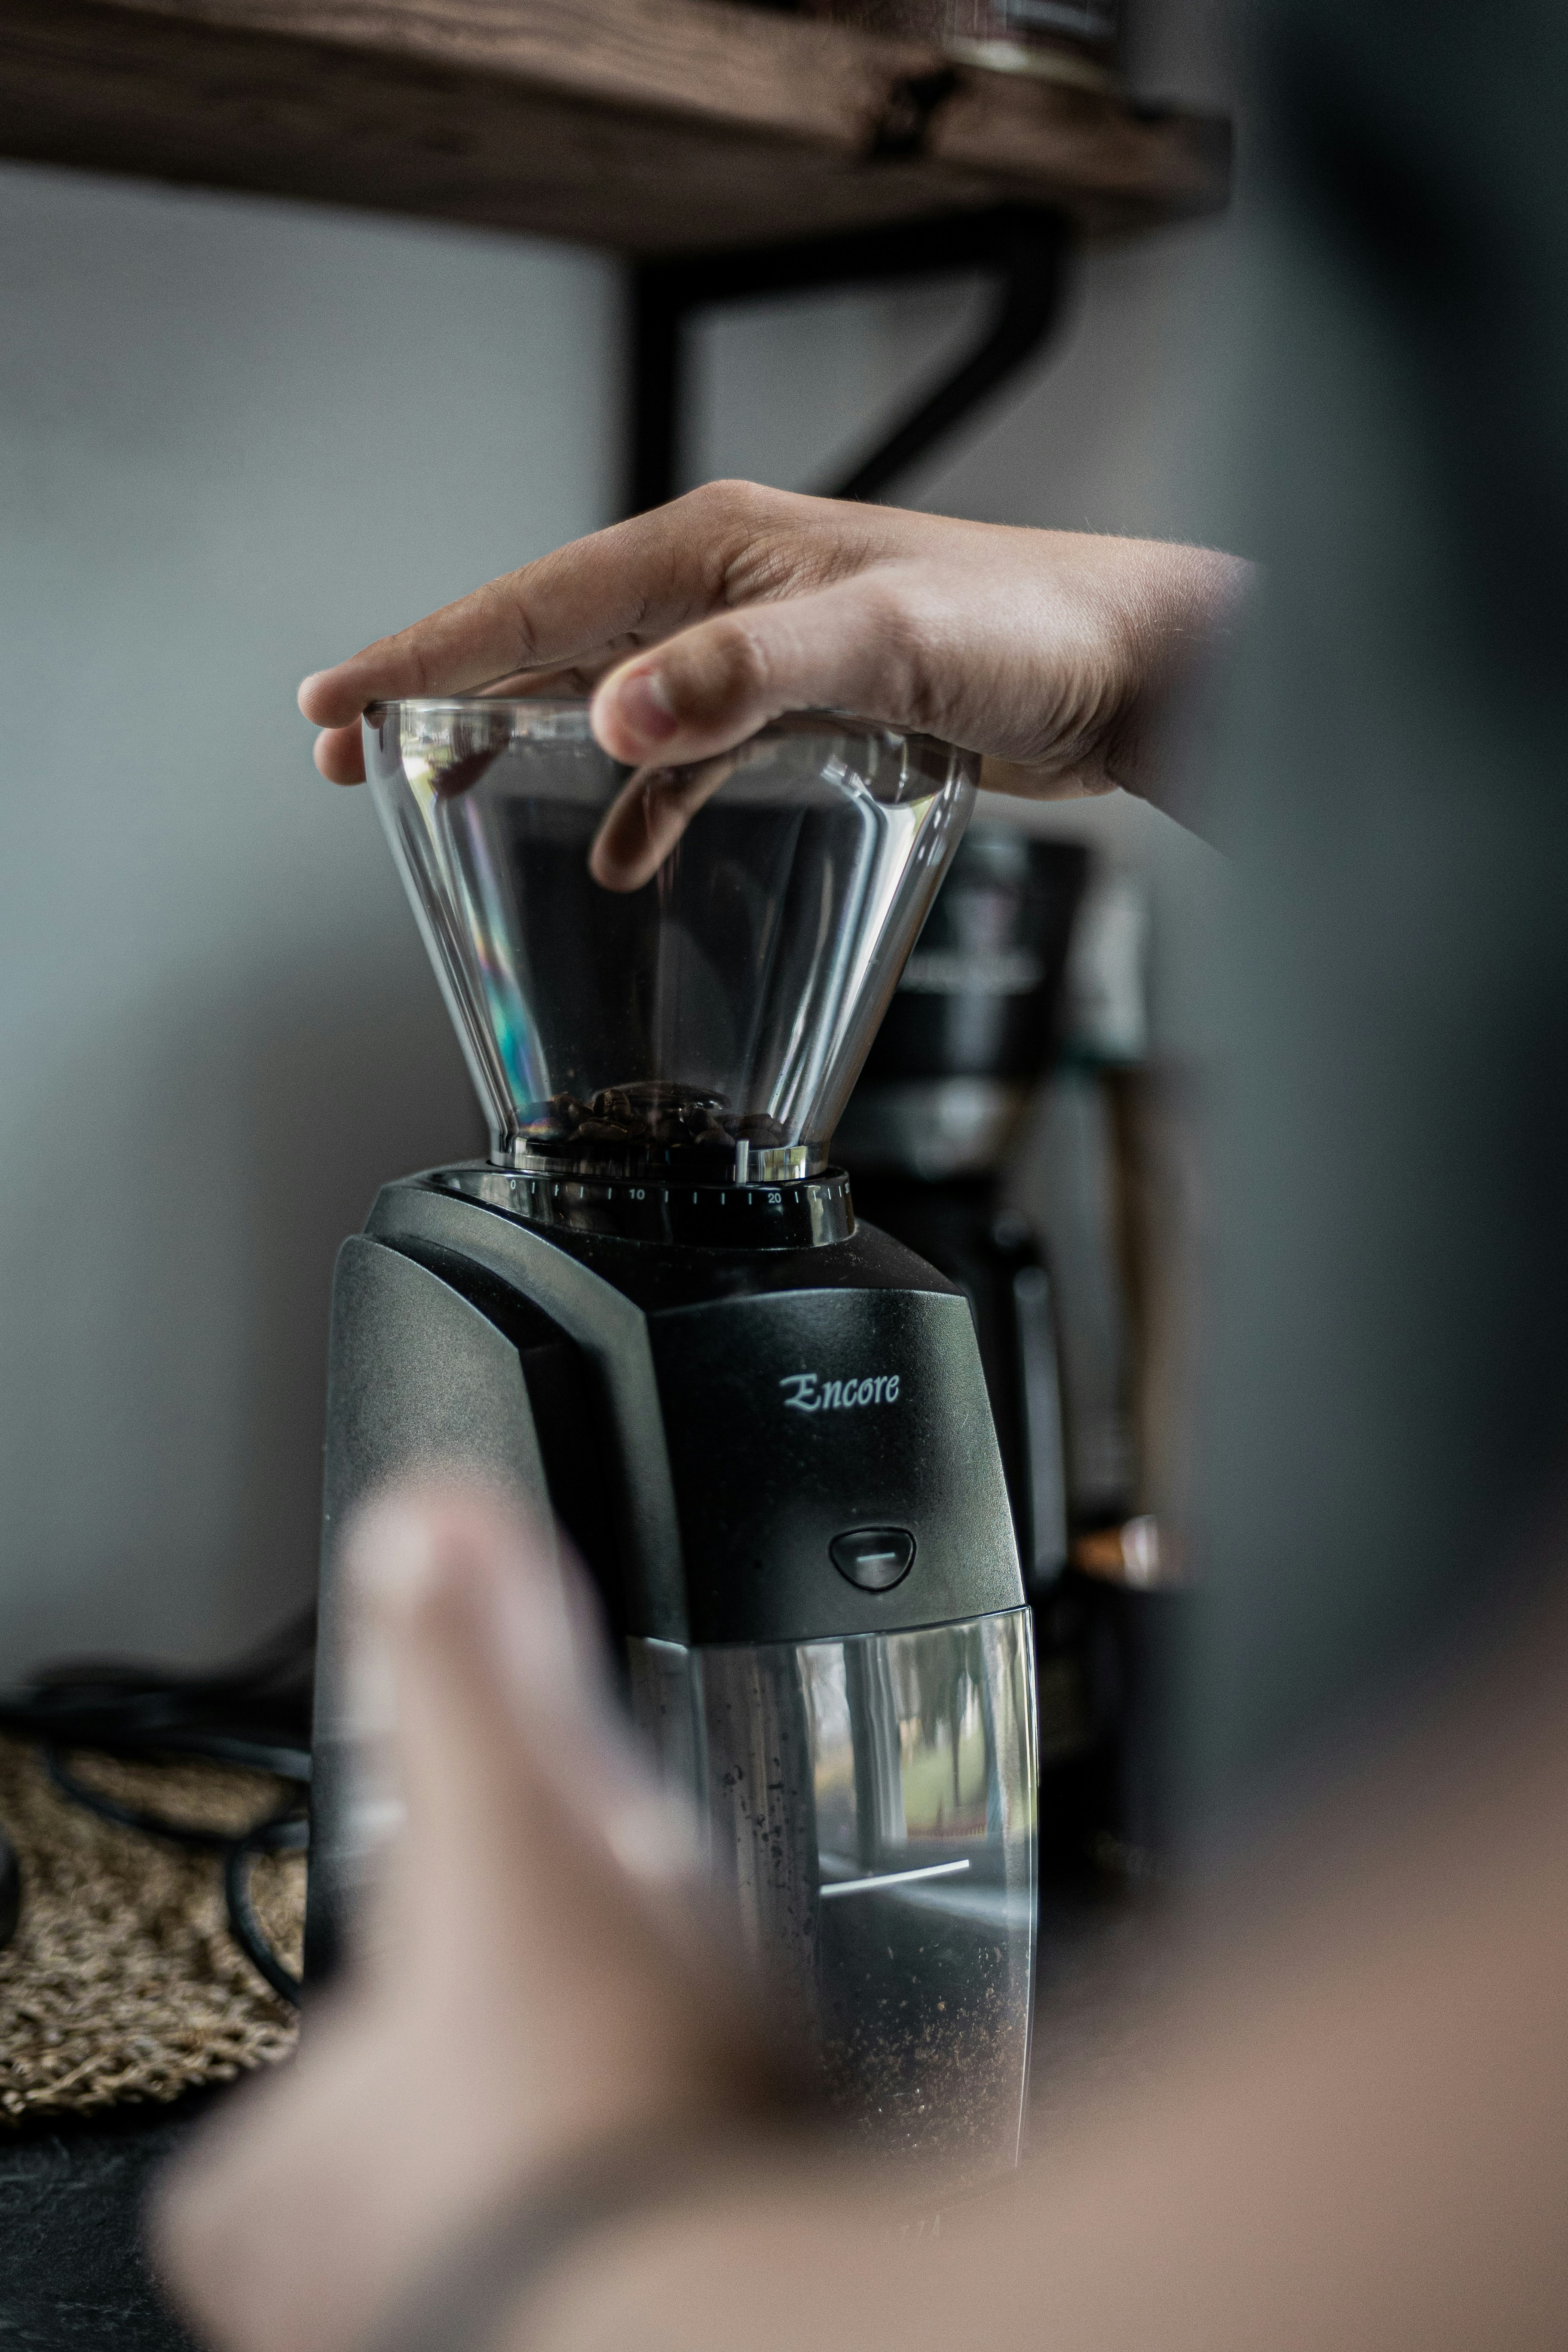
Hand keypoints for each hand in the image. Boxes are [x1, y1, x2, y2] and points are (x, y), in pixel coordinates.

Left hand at [150, 1487, 784, 2351]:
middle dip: (524, 2086)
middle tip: (619, 2037)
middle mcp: (340, 2300)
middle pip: (433, 2148)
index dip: (423, 2003)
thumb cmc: (606, 2111)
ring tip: (688, 2107)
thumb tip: (423, 1522)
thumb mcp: (522, 1842)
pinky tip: (728, 2181)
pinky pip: (610, 2280)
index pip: (321, 2068)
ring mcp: (460, 2340)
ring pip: (522, 2217)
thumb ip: (470, 1682)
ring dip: (596, 2156)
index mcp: (269, 2186)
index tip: (501, 1979)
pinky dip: (657, 2221)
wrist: (749, 2315)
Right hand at [298, 484, 1247, 816]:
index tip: (331, 702)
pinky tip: (628, 854)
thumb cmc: (1038, 625)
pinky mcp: (815, 705)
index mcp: (717, 552)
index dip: (423, 654)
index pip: (533, 602)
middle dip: (446, 694)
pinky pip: (697, 753)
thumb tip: (620, 718)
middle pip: (551, 641)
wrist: (1143, 665)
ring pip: (613, 697)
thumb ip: (747, 677)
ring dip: (531, 747)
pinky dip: (650, 800)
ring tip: (450, 797)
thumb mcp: (884, 642)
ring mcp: (768, 648)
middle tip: (349, 755)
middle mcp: (729, 589)